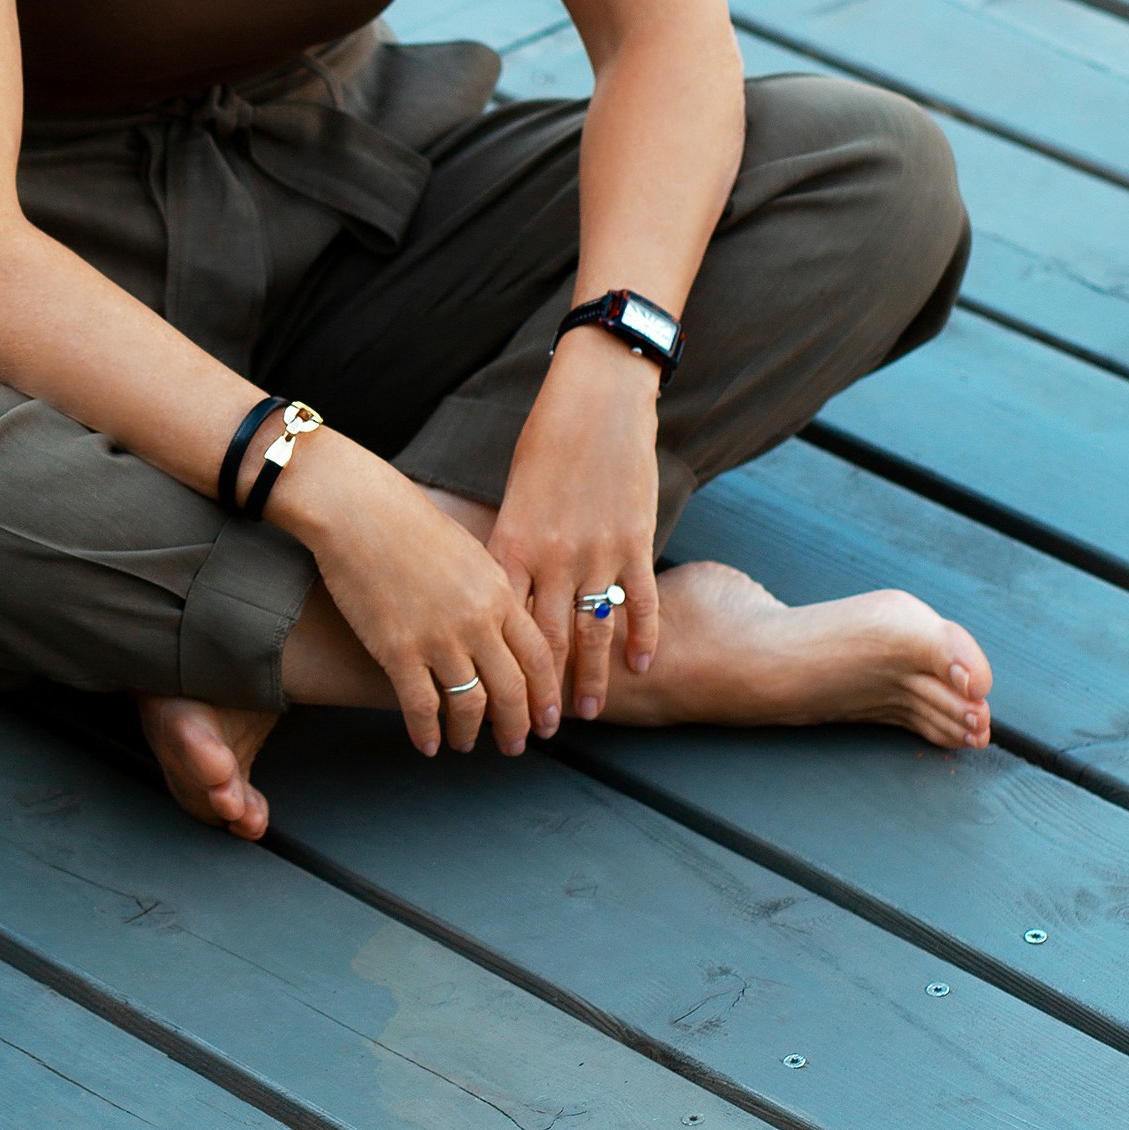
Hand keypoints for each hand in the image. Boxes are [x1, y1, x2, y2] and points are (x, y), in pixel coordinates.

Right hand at [272, 436, 557, 756]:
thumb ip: (492, 592)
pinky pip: (421, 706)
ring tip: (465, 743)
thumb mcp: (469, 552)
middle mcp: (476, 619)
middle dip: (517, 726)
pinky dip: (427, 732)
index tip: (548, 720)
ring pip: (470, 705)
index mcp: (498, 591)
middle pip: (512, 690)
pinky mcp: (396, 649)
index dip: (546, 696)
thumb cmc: (409, 522)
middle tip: (514, 745)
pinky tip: (427, 744)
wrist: (357, 509)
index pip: (539, 658)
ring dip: (470, 733)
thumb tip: (505, 631)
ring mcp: (437, 637)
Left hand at [488, 334, 663, 729]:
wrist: (598, 398)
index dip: (495, 666)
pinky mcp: (635, 541)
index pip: (500, 622)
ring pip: (591, 632)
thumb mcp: (516, 492)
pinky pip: (639, 602)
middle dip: (536, 690)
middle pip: (543, 639)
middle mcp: (552, 556)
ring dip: (588, 679)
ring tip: (583, 714)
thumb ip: (511, 543)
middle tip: (533, 732)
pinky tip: (640, 668)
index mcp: (513, 543)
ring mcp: (597, 552)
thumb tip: (499, 586)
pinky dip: (641, 637)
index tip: (488, 699)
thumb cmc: (547, 439)